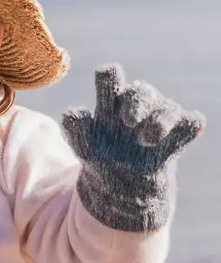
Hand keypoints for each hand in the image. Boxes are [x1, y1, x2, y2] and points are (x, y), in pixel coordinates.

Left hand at [62, 65, 203, 232]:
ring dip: (159, 122)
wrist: (123, 185)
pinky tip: (188, 132)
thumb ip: (75, 130)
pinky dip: (189, 127)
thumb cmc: (101, 156)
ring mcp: (160, 117)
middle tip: (128, 120)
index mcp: (111, 100)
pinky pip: (191, 123)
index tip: (104, 100)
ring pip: (168, 108)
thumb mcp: (84, 147)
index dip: (108, 80)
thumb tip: (72, 114)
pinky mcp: (179, 133)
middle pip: (140, 91)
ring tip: (146, 140)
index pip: (110, 77)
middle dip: (136, 103)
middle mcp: (138, 103)